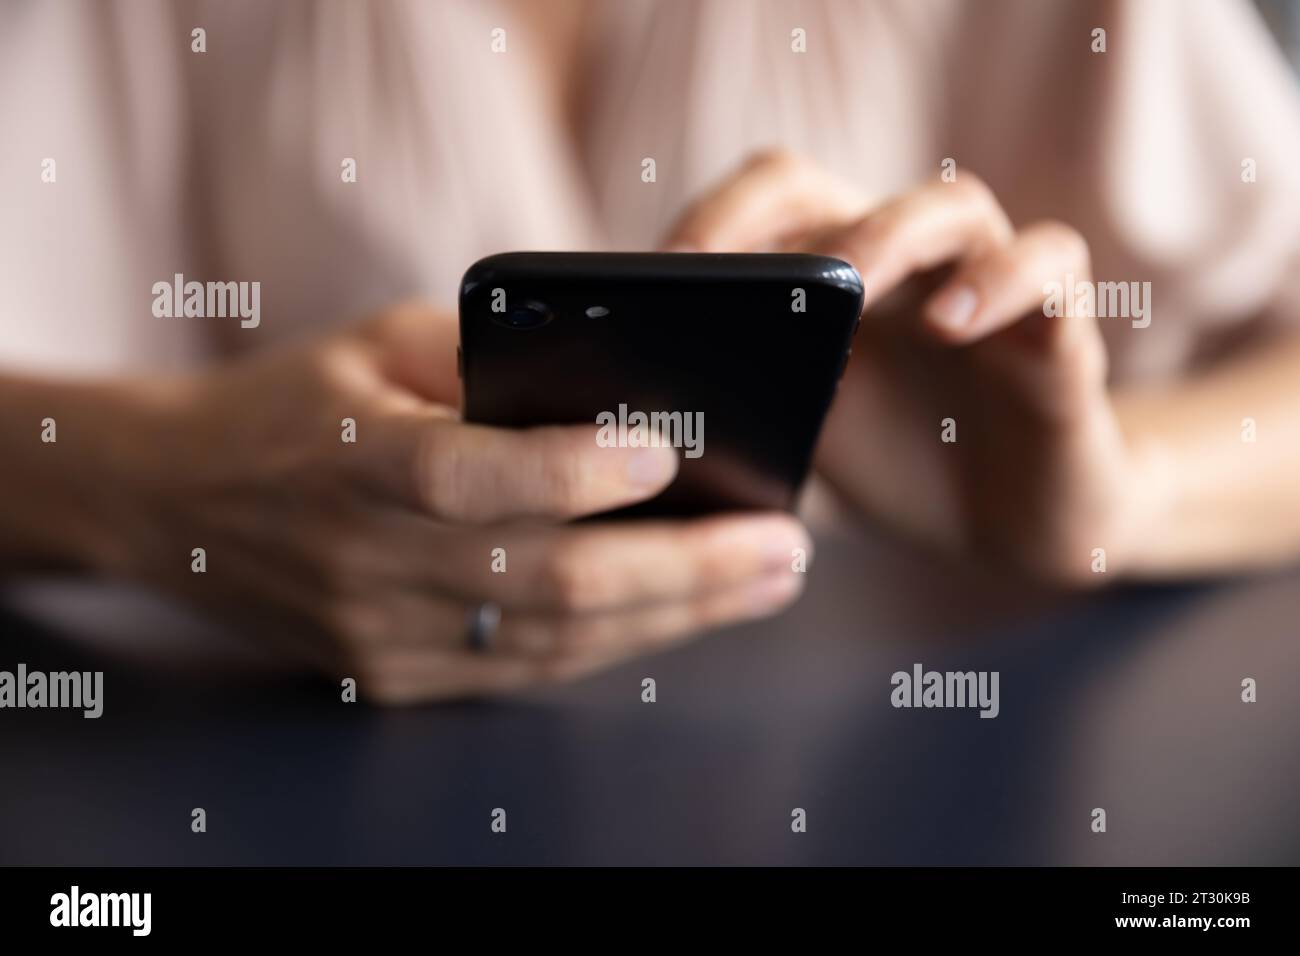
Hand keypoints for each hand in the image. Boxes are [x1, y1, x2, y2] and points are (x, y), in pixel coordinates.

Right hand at [98, 303, 808, 701]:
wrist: (181, 501)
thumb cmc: (298, 400)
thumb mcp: (377, 342)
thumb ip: (491, 354)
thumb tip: (626, 378)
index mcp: (350, 456)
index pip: (467, 477)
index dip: (568, 473)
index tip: (668, 455)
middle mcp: (363, 559)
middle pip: (542, 583)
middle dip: (681, 569)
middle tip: (784, 547)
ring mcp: (378, 633)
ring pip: (552, 641)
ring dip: (674, 615)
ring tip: (764, 582)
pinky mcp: (393, 675)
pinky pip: (526, 669)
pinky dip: (617, 641)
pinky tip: (687, 612)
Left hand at [666, 151, 1155, 585]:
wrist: (1010, 530)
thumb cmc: (898, 469)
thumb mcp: (806, 436)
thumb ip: (749, 401)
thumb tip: (647, 409)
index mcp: (834, 284)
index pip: (769, 206)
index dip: (711, 224)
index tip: (659, 277)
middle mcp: (905, 267)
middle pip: (838, 186)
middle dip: (770, 215)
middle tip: (724, 273)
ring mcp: (983, 290)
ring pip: (953, 206)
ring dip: (890, 236)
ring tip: (850, 287)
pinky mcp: (1058, 331)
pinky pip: (1051, 264)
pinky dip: (1002, 279)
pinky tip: (951, 324)